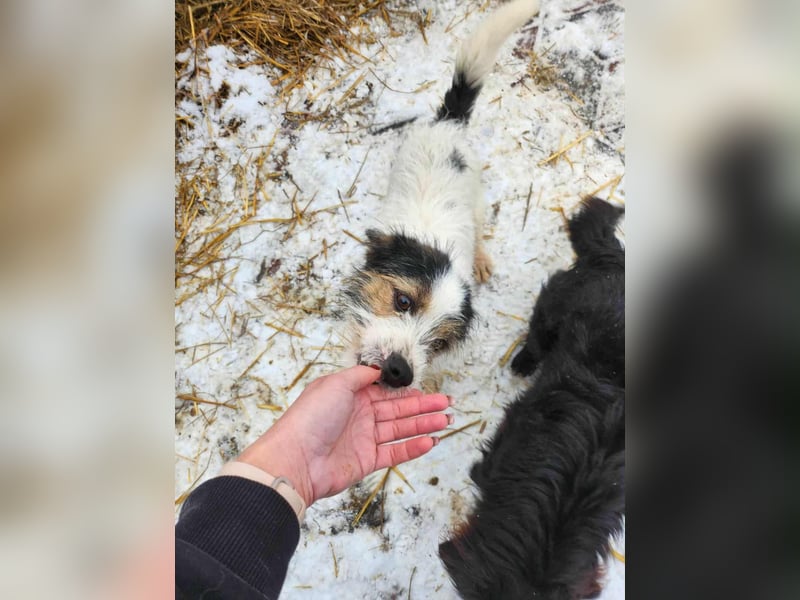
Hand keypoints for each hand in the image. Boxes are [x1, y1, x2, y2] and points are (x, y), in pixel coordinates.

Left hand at [238, 366, 451, 505]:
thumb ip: (360, 376)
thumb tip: (376, 369)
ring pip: (400, 430)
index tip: (430, 391)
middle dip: (424, 407)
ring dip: (424, 425)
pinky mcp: (366, 461)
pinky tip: (430, 441)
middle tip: (448, 405)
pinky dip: (413, 447)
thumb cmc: (310, 418)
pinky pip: (394, 452)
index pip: (387, 391)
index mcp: (351, 395)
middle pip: (398, 410)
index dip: (409, 391)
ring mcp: (363, 439)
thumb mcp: (335, 384)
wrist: (295, 459)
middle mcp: (359, 416)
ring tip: (446, 421)